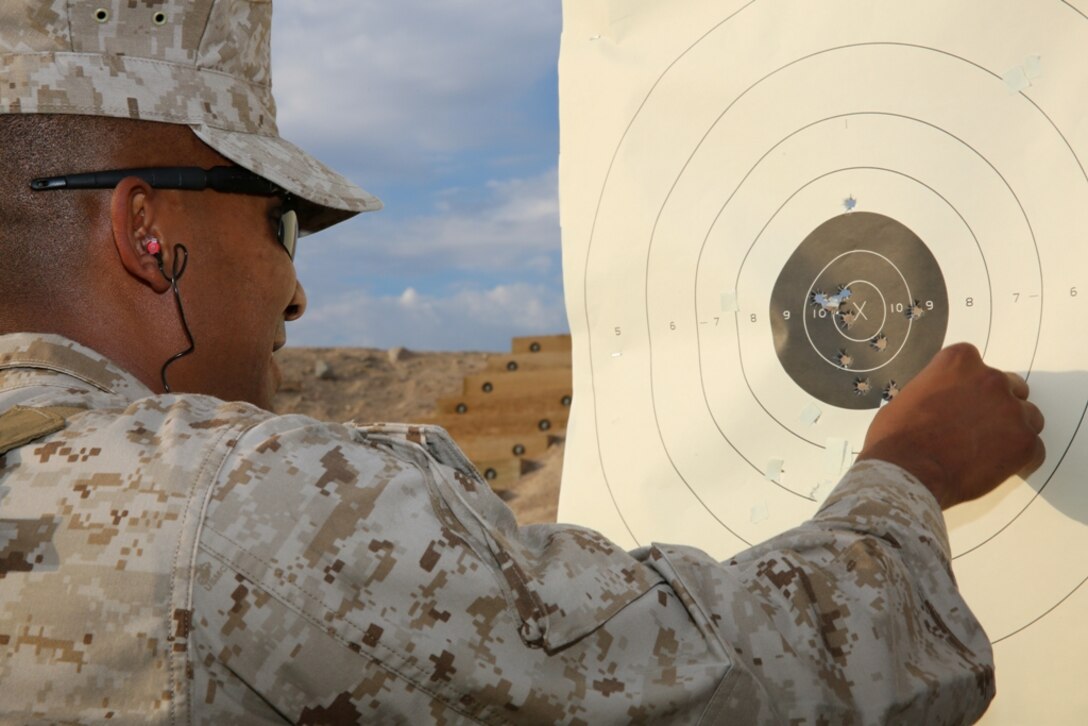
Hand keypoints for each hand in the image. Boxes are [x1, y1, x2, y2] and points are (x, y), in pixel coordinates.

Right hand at [857, 343, 1044, 508]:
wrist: (906, 471)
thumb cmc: (896, 437)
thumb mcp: (908, 397)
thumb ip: (936, 392)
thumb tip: (942, 405)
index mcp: (960, 362)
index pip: (977, 366)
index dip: (969, 387)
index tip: (960, 403)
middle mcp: (991, 378)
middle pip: (1011, 388)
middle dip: (997, 406)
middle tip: (977, 429)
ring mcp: (1012, 410)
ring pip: (1028, 417)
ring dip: (1013, 431)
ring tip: (988, 452)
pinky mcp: (1024, 443)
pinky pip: (1035, 449)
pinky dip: (1021, 459)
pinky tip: (997, 468)